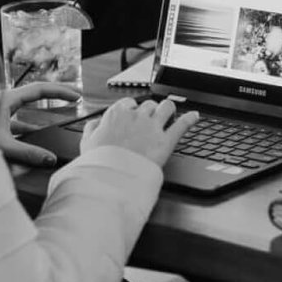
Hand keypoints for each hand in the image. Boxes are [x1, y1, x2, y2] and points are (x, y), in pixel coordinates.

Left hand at [0, 83, 81, 166]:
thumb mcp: (2, 145)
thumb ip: (27, 152)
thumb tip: (50, 159)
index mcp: (6, 98)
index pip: (40, 89)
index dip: (61, 91)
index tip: (77, 97)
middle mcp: (3, 99)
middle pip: (35, 92)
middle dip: (56, 94)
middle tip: (74, 97)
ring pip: (25, 104)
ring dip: (42, 110)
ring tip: (58, 118)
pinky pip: (16, 117)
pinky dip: (28, 124)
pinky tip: (33, 134)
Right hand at [81, 97, 198, 166]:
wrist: (112, 178)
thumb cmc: (99, 162)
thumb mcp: (87, 143)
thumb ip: (92, 129)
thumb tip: (96, 123)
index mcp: (117, 114)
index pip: (129, 103)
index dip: (133, 109)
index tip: (134, 115)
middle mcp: (137, 116)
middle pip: (149, 104)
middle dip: (151, 110)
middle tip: (151, 119)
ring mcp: (153, 127)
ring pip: (167, 107)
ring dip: (169, 109)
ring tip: (170, 113)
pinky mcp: (166, 140)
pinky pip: (183, 124)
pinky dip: (190, 118)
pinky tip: (194, 116)